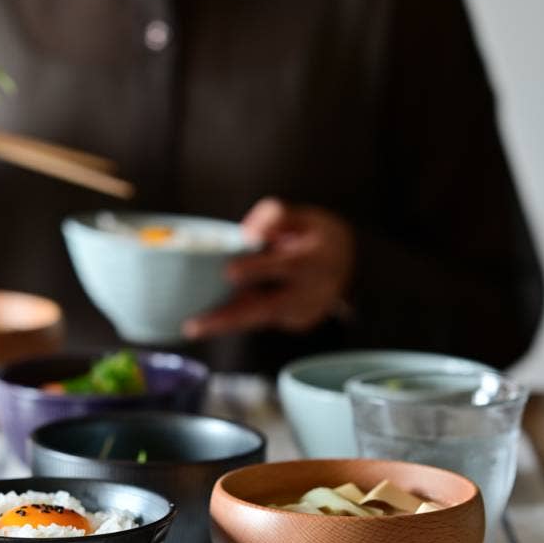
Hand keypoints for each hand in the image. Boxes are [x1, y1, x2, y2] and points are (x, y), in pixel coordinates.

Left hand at [183, 198, 354, 338]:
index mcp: (313, 257)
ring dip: (224, 323)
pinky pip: (262, 320)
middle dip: (230, 316)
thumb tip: (247, 233)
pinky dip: (236, 318)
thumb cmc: (314, 236)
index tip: (229, 271)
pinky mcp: (297, 322)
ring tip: (191, 327)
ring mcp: (304, 311)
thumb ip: (274, 216)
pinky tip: (210, 319)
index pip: (285, 264)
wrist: (352, 264)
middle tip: (195, 325)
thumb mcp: (302, 216)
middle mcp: (310, 289)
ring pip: (259, 319)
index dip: (258, 268)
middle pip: (268, 307)